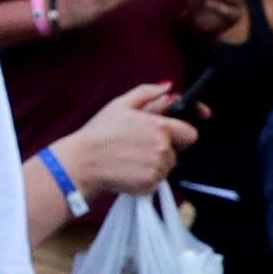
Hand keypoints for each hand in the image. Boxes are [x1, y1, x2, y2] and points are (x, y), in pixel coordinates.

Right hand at [49, 83, 194, 203]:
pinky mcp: (149, 186)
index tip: (172, 136)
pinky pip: (156, 182)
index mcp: (160, 127)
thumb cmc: (99, 133)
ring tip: (130, 159)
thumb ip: (147, 93)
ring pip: (166, 168)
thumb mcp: (120, 105)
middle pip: (176, 152)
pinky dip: (145, 179)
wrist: (82, 163)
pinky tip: (128, 170)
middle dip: (162, 149)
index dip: (180, 134)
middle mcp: (162, 149)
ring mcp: (157, 169)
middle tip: (138, 147)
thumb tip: (168, 88)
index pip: (191, 134)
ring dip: (153, 165)